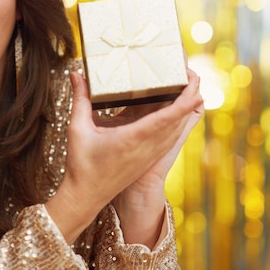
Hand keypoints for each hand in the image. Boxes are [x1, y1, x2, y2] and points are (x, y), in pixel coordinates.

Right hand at [45, 67, 203, 243]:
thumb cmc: (81, 165)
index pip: (165, 118)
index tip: (195, 86)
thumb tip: (75, 74)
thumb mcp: (78, 129)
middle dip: (189, 97)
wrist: (86, 196)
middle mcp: (146, 148)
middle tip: (192, 74)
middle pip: (177, 120)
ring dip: (185, 109)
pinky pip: (169, 137)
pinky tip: (179, 111)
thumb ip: (80, 99)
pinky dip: (176, 121)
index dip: (183, 102)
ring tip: (189, 87)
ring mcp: (150, 154)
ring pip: (176, 129)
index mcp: (132, 139)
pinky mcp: (148, 158)